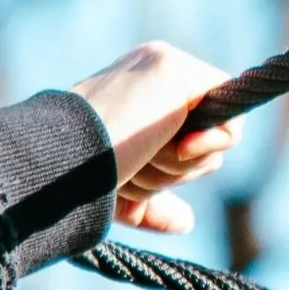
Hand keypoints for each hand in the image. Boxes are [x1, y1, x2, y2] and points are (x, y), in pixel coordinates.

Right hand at [69, 41, 238, 236]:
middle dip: (173, 170)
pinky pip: (228, 125)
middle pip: (202, 136)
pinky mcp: (177, 72)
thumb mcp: (122, 190)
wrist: (59, 165)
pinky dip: (205, 148)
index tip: (133, 168)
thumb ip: (154, 204)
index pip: (185, 133)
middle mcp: (151, 72)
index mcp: (135, 93)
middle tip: (133, 161)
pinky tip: (171, 144)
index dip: (170, 167)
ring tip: (139, 153)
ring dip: (180, 164)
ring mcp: (166, 67)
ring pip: (215, 134)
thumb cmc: (74, 182)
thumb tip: (187, 222)